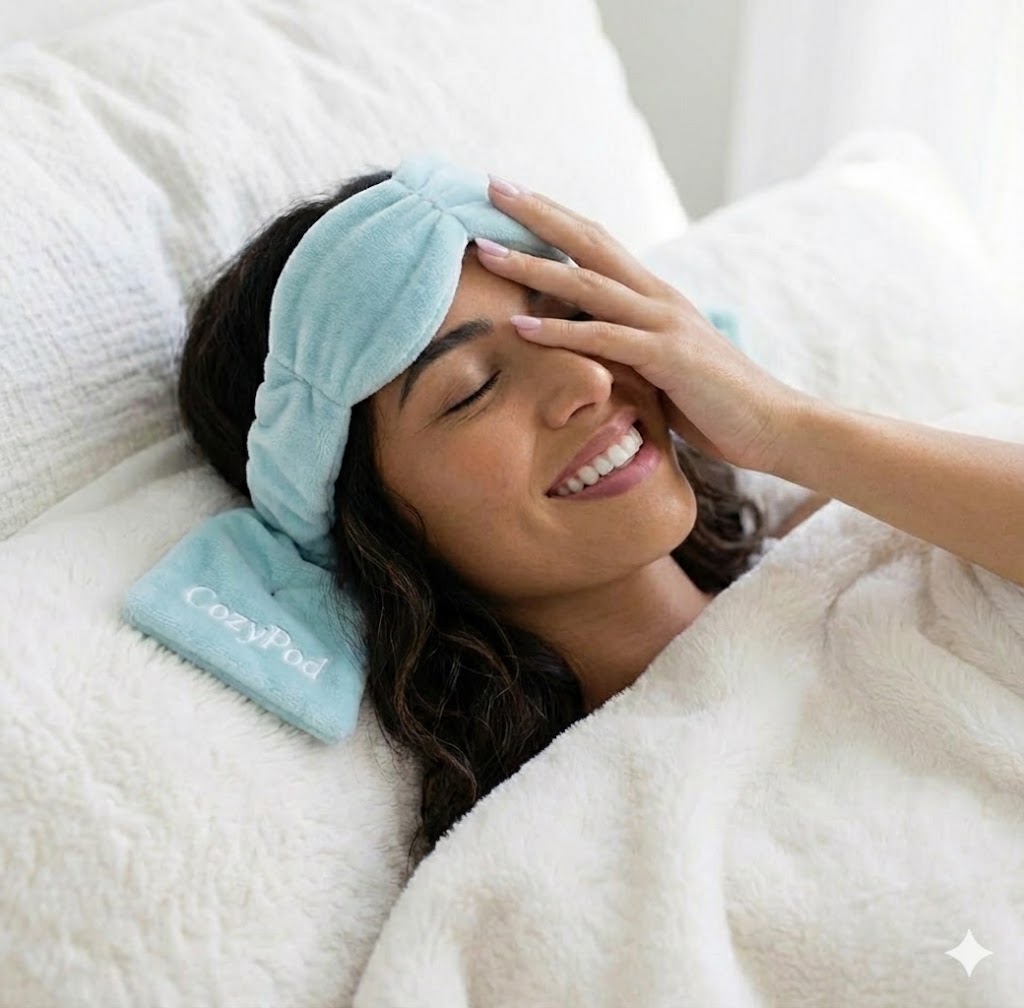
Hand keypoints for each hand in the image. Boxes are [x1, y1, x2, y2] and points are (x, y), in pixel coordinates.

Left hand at [475, 177, 812, 474]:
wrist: (775, 425)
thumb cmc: (714, 402)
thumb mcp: (659, 366)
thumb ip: (623, 346)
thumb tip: (581, 343)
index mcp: (653, 296)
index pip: (595, 244)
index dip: (553, 217)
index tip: (508, 197)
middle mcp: (657, 297)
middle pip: (588, 242)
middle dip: (537, 213)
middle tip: (489, 187)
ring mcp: (664, 323)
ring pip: (588, 285)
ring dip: (533, 265)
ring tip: (486, 251)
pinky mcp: (669, 357)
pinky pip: (606, 340)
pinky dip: (561, 331)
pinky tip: (522, 326)